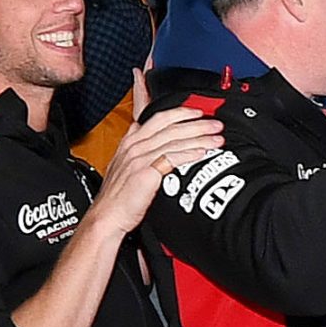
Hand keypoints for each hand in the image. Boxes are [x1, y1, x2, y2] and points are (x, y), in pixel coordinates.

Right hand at [96, 99, 227, 234]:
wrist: (108, 215)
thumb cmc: (118, 195)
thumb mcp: (122, 164)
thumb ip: (134, 145)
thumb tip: (139, 129)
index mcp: (131, 141)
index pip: (158, 118)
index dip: (179, 112)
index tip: (197, 111)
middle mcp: (135, 146)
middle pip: (170, 127)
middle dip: (196, 123)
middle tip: (215, 124)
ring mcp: (140, 158)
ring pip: (174, 141)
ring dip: (199, 138)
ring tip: (217, 139)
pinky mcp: (145, 172)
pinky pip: (171, 158)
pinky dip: (188, 154)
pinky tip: (202, 153)